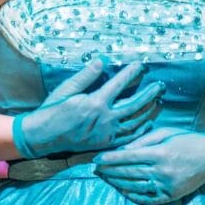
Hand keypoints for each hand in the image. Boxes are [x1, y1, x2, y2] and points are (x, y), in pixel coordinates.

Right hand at [13, 60, 162, 158]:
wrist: (44, 136)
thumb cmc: (53, 110)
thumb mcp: (67, 89)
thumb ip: (86, 76)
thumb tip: (101, 61)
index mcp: (95, 102)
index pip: (119, 84)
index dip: (131, 73)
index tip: (141, 64)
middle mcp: (104, 118)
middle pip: (134, 104)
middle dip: (149, 94)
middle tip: (160, 86)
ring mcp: (106, 133)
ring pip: (134, 122)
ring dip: (148, 111)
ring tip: (158, 101)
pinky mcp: (105, 143)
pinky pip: (128, 138)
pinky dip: (140, 131)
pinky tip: (148, 123)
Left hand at [94, 129, 204, 204]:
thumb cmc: (187, 141)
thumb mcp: (166, 133)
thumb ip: (143, 140)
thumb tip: (121, 149)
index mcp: (160, 153)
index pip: (128, 157)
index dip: (110, 159)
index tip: (96, 160)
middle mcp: (162, 171)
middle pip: (128, 173)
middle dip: (109, 171)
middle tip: (96, 170)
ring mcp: (166, 186)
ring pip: (135, 186)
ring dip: (118, 183)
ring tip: (106, 179)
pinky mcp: (171, 196)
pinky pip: (147, 199)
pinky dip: (133, 195)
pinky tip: (123, 190)